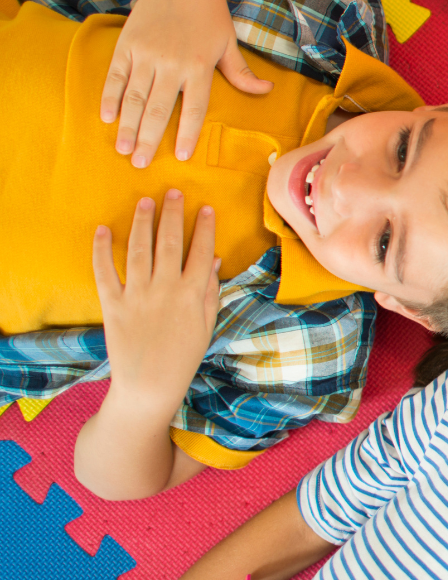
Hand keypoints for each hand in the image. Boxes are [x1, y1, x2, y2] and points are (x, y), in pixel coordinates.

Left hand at [92, 192, 221, 416]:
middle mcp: (165, 289)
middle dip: (172, 214)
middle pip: (169, 242)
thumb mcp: (206, 325)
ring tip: (145, 202)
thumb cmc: (183, 358)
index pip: (200, 250)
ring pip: (139, 249)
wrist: (149, 387)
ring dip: (142, 223)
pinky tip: (104, 230)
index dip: (204, 227)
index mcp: (192, 294)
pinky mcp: (113, 305)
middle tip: (173, 192)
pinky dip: (102, 250)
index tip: (205, 208)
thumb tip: (213, 259)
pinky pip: (105, 272)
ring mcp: (137, 295)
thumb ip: (209, 291)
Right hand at [101, 0, 271, 165]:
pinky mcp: (127, 44)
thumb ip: (241, 72)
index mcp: (200, 65)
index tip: (182, 156)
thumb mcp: (228, 41)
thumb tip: (266, 91)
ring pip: (135, 98)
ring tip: (123, 150)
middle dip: (149, 139)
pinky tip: (107, 118)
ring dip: (128, 126)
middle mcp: (172, 62)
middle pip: (160, 110)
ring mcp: (147, 53)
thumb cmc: (209, 12)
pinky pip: (116, 77)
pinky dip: (110, 98)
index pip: (195, 108)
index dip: (188, 134)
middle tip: (141, 164)